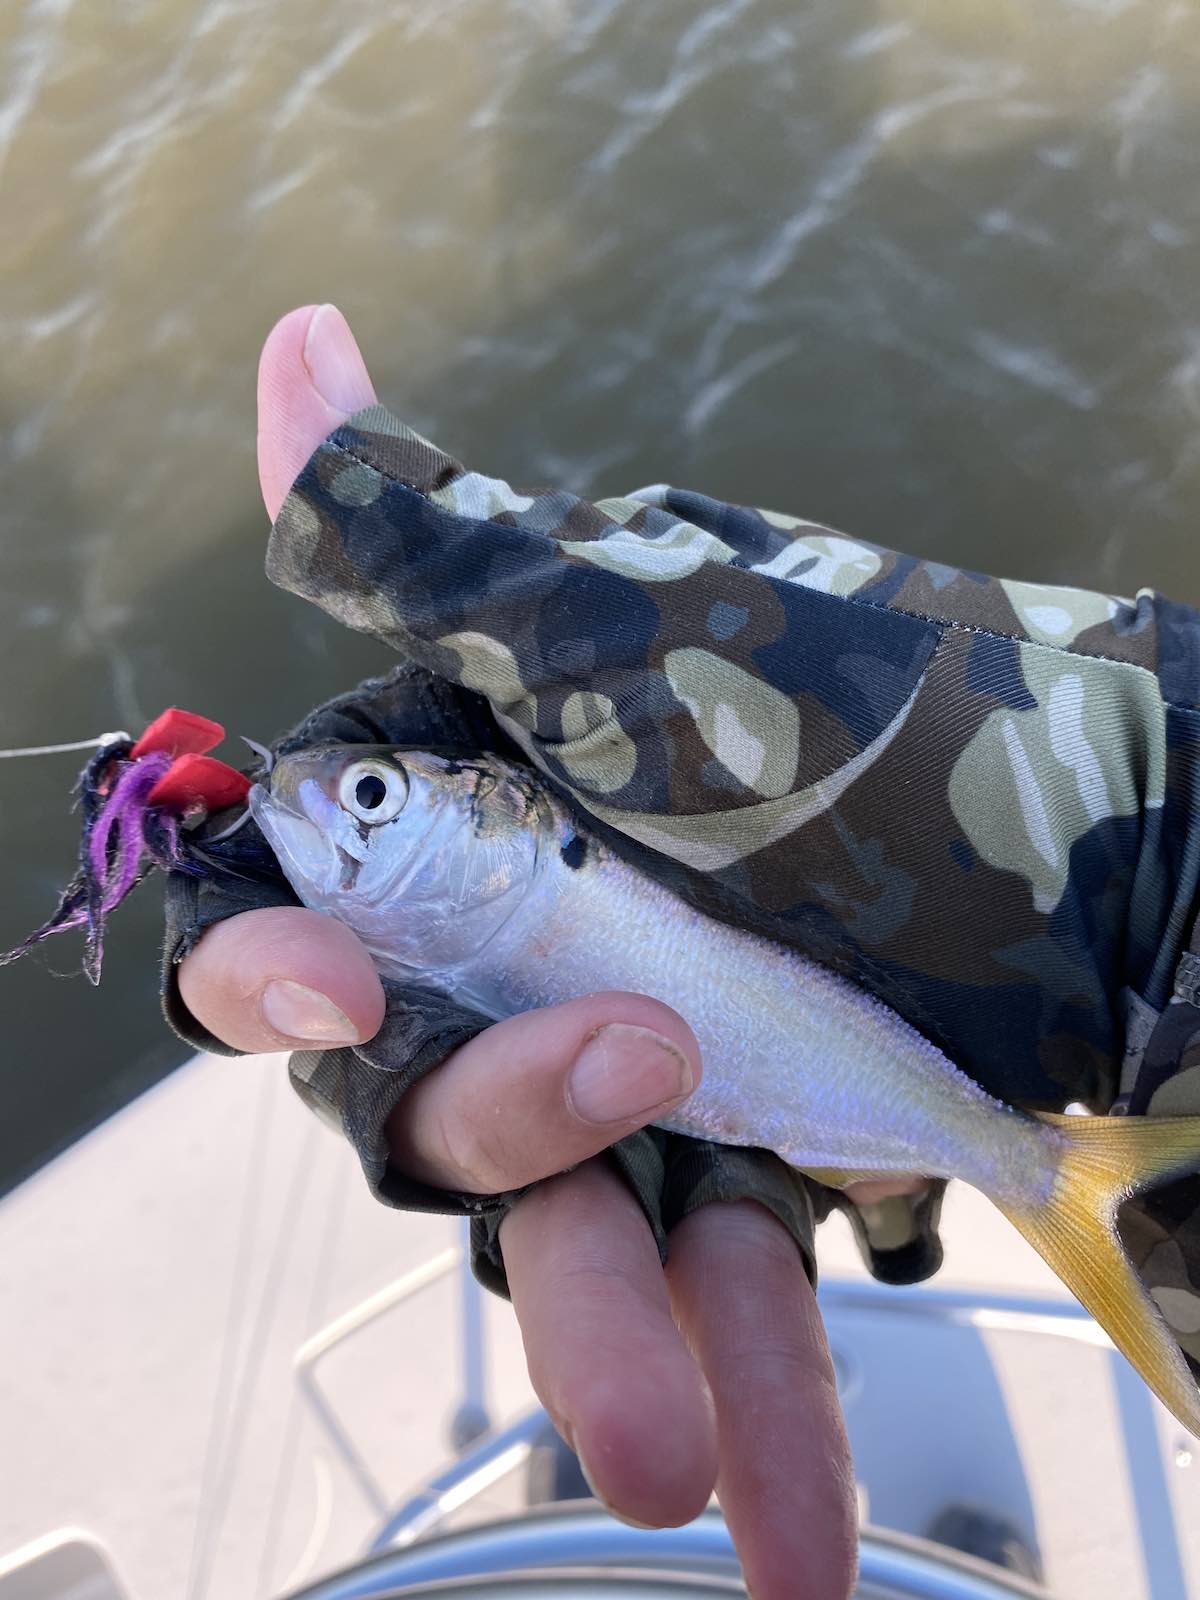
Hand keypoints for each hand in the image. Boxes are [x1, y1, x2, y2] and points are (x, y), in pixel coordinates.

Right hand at [179, 305, 858, 1598]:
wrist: (1148, 857)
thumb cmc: (889, 715)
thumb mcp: (651, 622)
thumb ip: (440, 538)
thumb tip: (292, 341)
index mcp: (480, 801)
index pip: (302, 898)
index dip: (270, 956)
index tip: (317, 993)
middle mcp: (538, 936)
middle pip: (419, 1088)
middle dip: (489, 1132)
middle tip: (631, 1089)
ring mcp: (646, 1059)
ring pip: (564, 1225)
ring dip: (613, 1338)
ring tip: (681, 1466)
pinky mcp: (756, 1154)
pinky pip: (710, 1284)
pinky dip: (749, 1398)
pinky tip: (788, 1535)